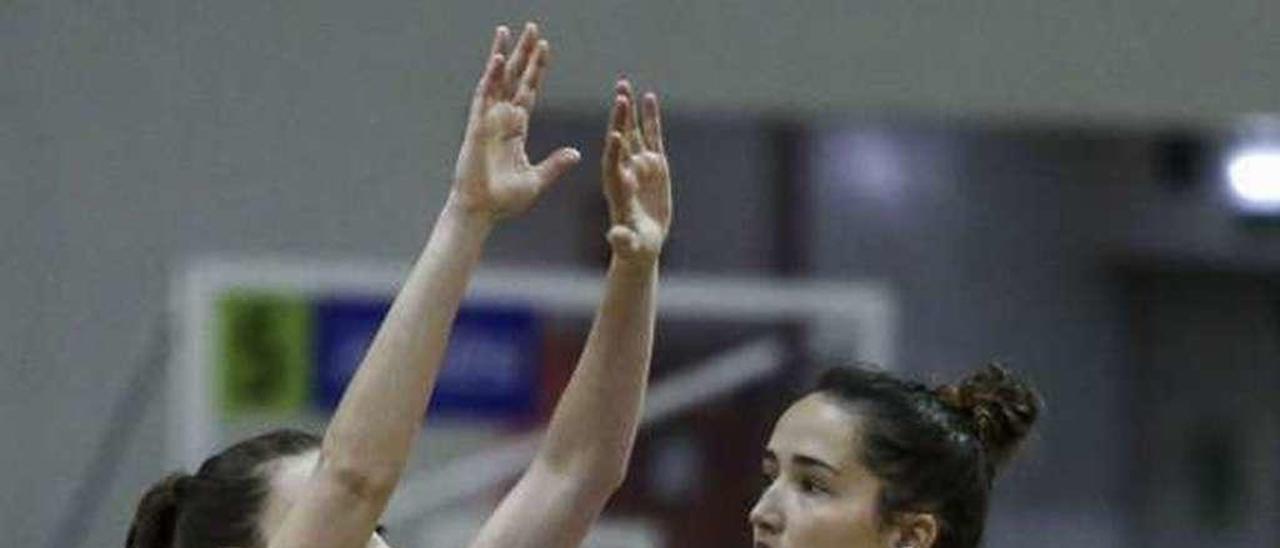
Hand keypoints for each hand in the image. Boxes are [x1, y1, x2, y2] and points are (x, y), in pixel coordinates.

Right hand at [451, 23, 580, 220]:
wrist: (482, 212)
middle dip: (522, 53)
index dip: (536, 70)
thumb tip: (576, 154)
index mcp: (515, 131)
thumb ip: (555, 164)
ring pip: (497, 81)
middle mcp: (501, 120)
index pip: (528, 92)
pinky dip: (491, 77)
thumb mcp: (537, 180)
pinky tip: (498, 58)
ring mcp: (488, 121)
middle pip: (514, 79)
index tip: (544, 48)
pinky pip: (485, 97)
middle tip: (531, 28)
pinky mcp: (478, 128)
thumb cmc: (503, 201)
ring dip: (504, 55)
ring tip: (509, 30)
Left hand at [602, 79, 671, 264]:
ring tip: (624, 85)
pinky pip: (651, 136)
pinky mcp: (654, 165)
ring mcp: (639, 165)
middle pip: (620, 140)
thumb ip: (622, 239)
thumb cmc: (633, 247)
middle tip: (619, 94)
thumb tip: (614, 236)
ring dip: (628, 110)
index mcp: (616, 188)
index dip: (614, 149)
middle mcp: (625, 171)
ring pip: (633, 132)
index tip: (615, 133)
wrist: (641, 244)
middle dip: (619, 118)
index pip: (613, 165)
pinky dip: (650, 118)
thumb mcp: (628, 245)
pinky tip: (649, 97)